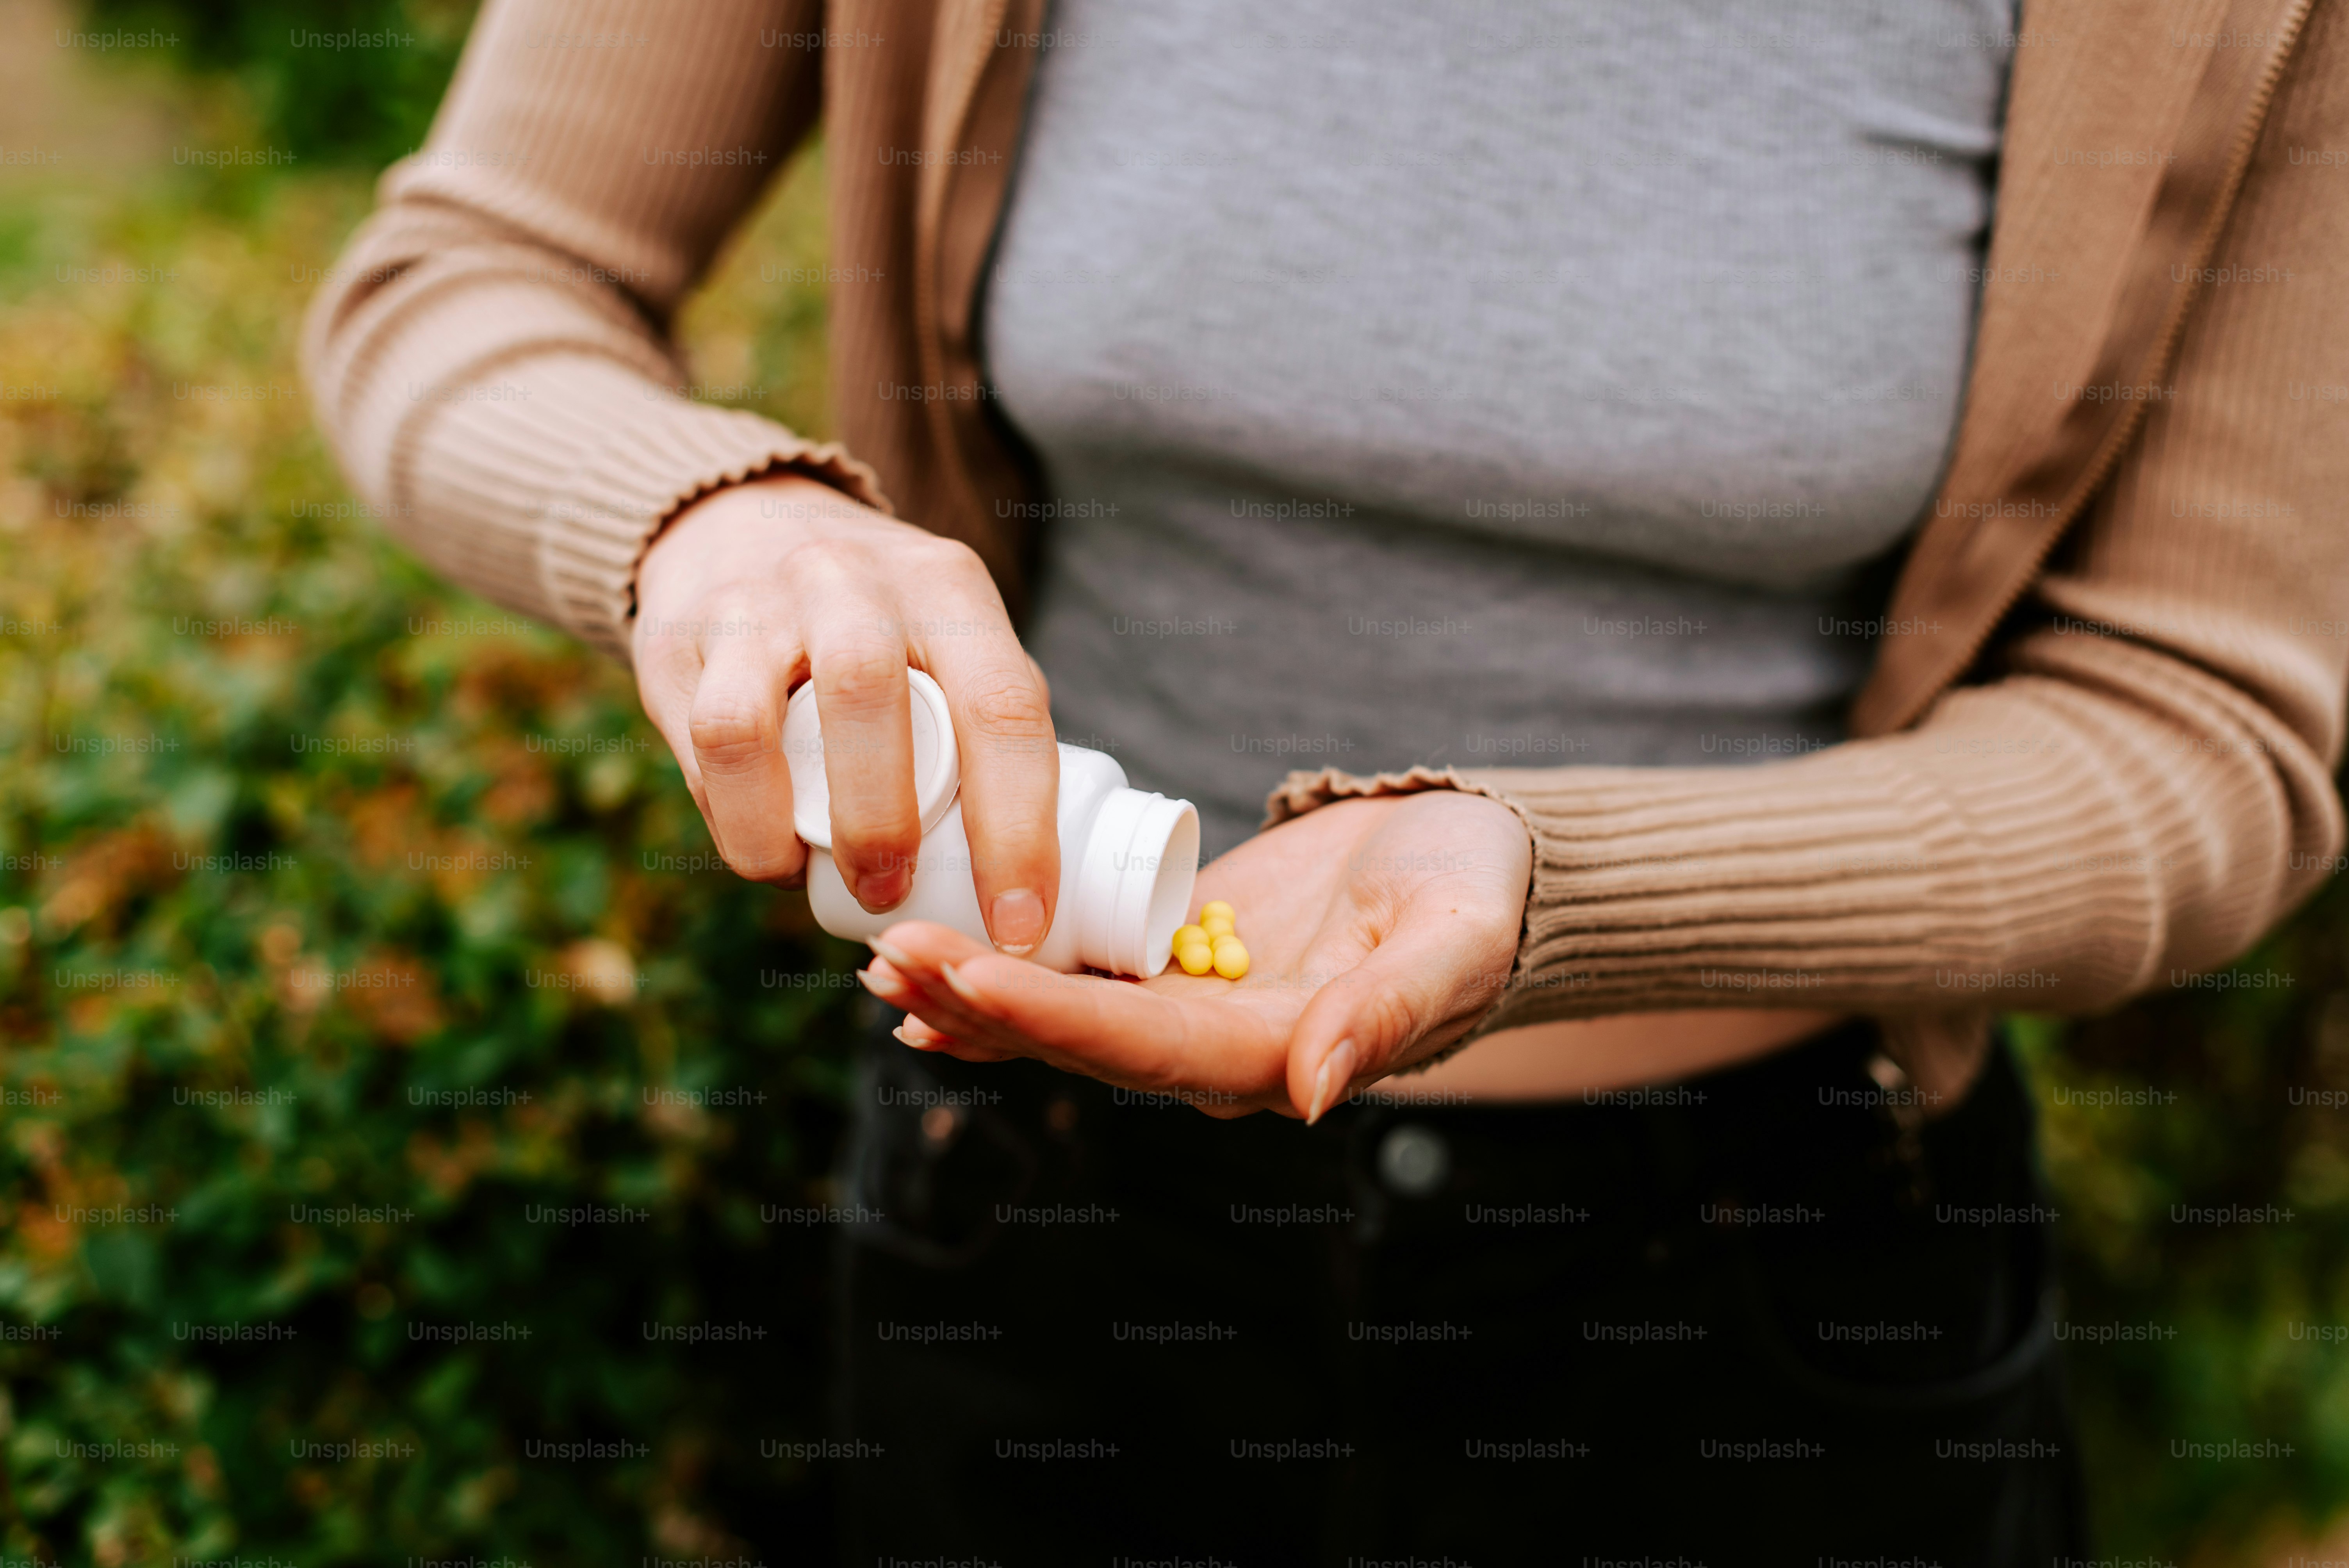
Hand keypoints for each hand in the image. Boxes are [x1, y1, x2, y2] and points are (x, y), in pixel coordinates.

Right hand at [632, 474, 1060, 951]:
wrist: (744, 524)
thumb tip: (1027, 874)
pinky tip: (765, 849)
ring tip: (815, 880)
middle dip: (883, 824)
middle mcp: (852, 580)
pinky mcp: (681, 640)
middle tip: (894, 898)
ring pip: (755, 724)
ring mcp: (756, 604)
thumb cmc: (881, 623)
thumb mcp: (950, 637)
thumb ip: (986, 723)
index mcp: (948, 588)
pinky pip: (702, 745)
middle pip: (868, 696)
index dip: (1019, 829)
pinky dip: (737, 820)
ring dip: (792, 827)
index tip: (1020, 925)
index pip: (1002, 706)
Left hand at [859, 791, 1531, 1118]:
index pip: (1141, 1048)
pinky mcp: (1174, 961)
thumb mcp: (1455, 942)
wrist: (1477, 860)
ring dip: (973, 991)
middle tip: (887, 957)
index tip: (964, 978)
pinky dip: (1004, 973)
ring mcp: (1189, 1010)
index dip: (1050, 1019)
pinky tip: (928, 967)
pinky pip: (1075, 978)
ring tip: (883, 958)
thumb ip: (1387, 1013)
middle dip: (980, 1002)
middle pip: (1077, 1042)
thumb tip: (1309, 1096)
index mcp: (1273, 1056)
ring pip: (1061, 1014)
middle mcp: (1216, 1051)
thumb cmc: (1480, 893)